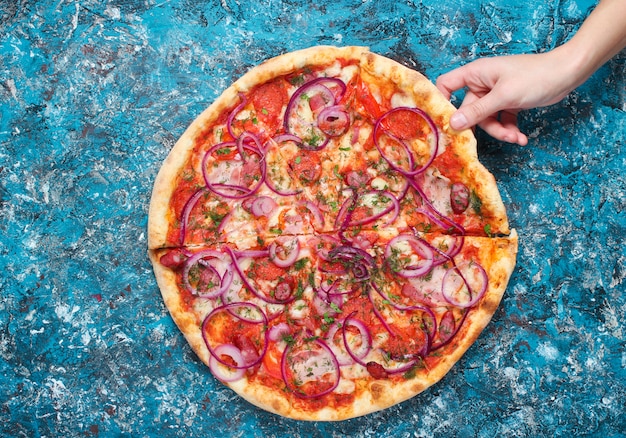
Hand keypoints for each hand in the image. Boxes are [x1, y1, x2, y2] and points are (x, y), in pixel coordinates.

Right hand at [436, 52, 577, 145]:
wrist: (567, 74)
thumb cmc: (535, 76)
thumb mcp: (503, 96)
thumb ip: (477, 112)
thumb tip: (453, 124)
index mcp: (475, 74)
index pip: (447, 84)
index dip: (441, 101)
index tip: (443, 122)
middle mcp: (482, 83)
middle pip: (469, 111)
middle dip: (483, 126)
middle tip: (489, 139)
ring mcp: (495, 94)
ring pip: (486, 120)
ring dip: (501, 131)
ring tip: (516, 137)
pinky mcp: (508, 103)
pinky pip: (501, 120)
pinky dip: (509, 129)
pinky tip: (521, 137)